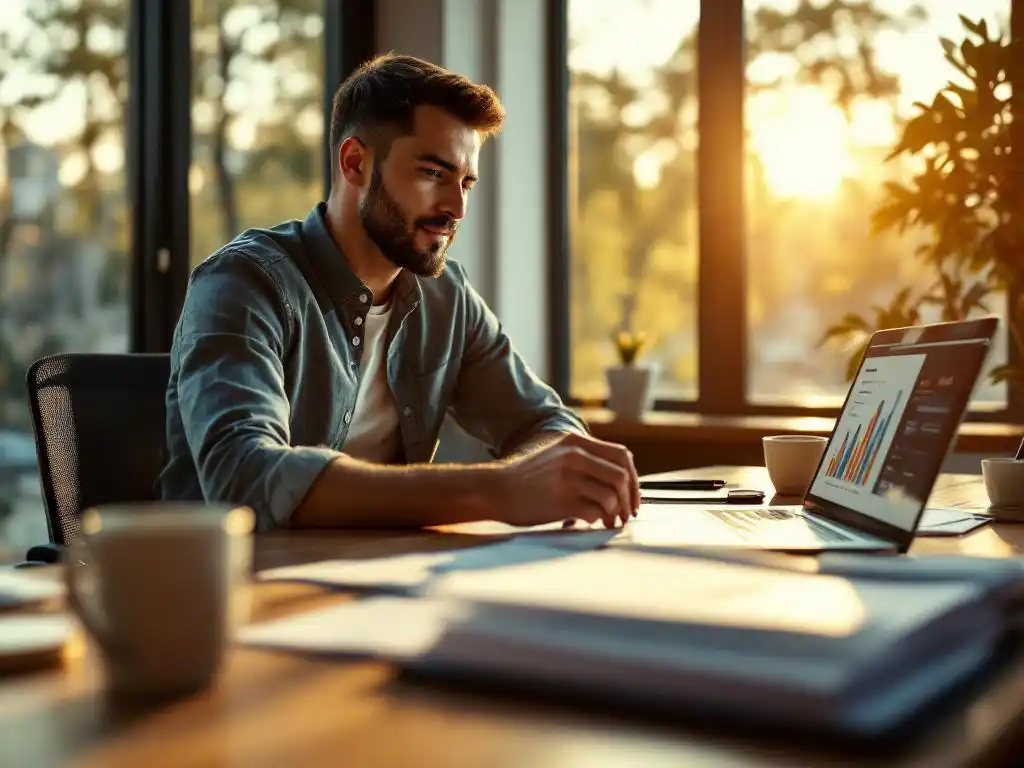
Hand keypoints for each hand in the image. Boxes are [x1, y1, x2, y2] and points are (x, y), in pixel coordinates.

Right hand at [492, 432, 639, 527]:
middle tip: (625, 515)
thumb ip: (582, 461)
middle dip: (629, 499)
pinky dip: (597, 520)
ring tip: (608, 521)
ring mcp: (568, 477)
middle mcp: (574, 455)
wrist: (493, 489)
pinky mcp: (561, 500)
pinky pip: (594, 512)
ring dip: (614, 513)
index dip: (634, 479)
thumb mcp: (554, 455)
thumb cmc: (524, 478)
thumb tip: (617, 483)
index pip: (622, 456)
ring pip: (611, 496)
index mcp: (574, 441)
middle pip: (621, 476)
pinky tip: (590, 522)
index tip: (632, 497)